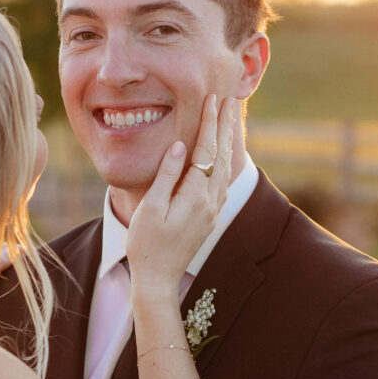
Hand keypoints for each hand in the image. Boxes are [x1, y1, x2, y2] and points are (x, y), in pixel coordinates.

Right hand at [126, 94, 236, 293]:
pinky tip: (222, 156)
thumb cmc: (146, 244)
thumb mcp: (151, 207)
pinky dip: (223, 162)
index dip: (210, 123)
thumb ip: (167, 174)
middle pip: (221, 156)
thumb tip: (181, 146)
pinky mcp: (210, 218)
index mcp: (194, 196)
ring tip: (228, 121)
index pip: (206, 150)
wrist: (157, 279)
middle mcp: (210, 202)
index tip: (214, 99)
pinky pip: (222, 183)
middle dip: (224, 126)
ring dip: (226, 143)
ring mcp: (212, 211)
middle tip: (231, 100)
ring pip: (225, 169)